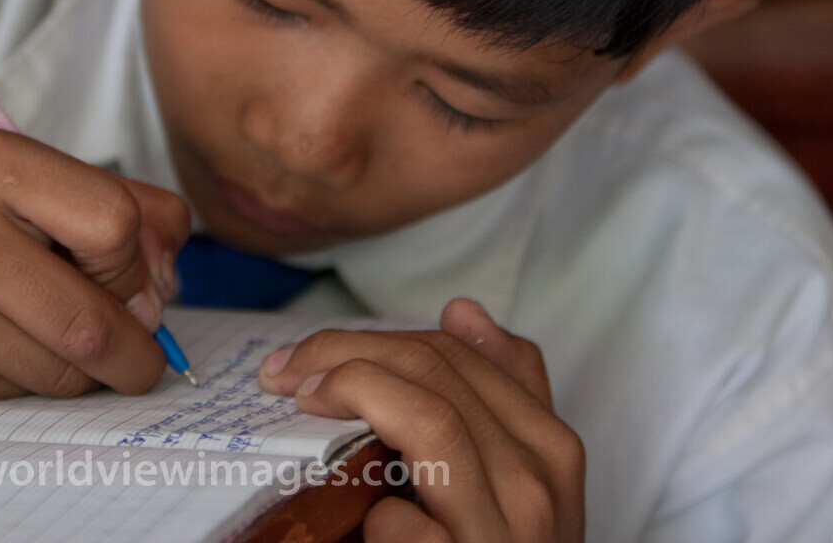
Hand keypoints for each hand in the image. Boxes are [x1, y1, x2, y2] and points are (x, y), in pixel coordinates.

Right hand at [0, 126, 188, 399]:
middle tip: (136, 348)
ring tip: (67, 345)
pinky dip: (38, 382)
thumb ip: (127, 210)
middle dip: (134, 345)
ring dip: (89, 371)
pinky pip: (22, 391)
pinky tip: (8, 351)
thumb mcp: (30, 183)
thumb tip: (167, 287)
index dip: (137, 263)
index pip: (113, 222)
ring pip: (64, 366)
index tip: (128, 277)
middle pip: (95, 314)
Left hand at [258, 298, 584, 542]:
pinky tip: (359, 522)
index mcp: (548, 445)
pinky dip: (370, 512)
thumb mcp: (523, 475)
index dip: (372, 340)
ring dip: (353, 395)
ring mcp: (502, 531)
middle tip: (284, 371)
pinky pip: (401, 521)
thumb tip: (463, 312)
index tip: (311, 354)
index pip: (454, 354)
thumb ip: (504, 390)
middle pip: (434, 372)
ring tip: (301, 402)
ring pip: (431, 421)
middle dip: (343, 354)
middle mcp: (536, 482)